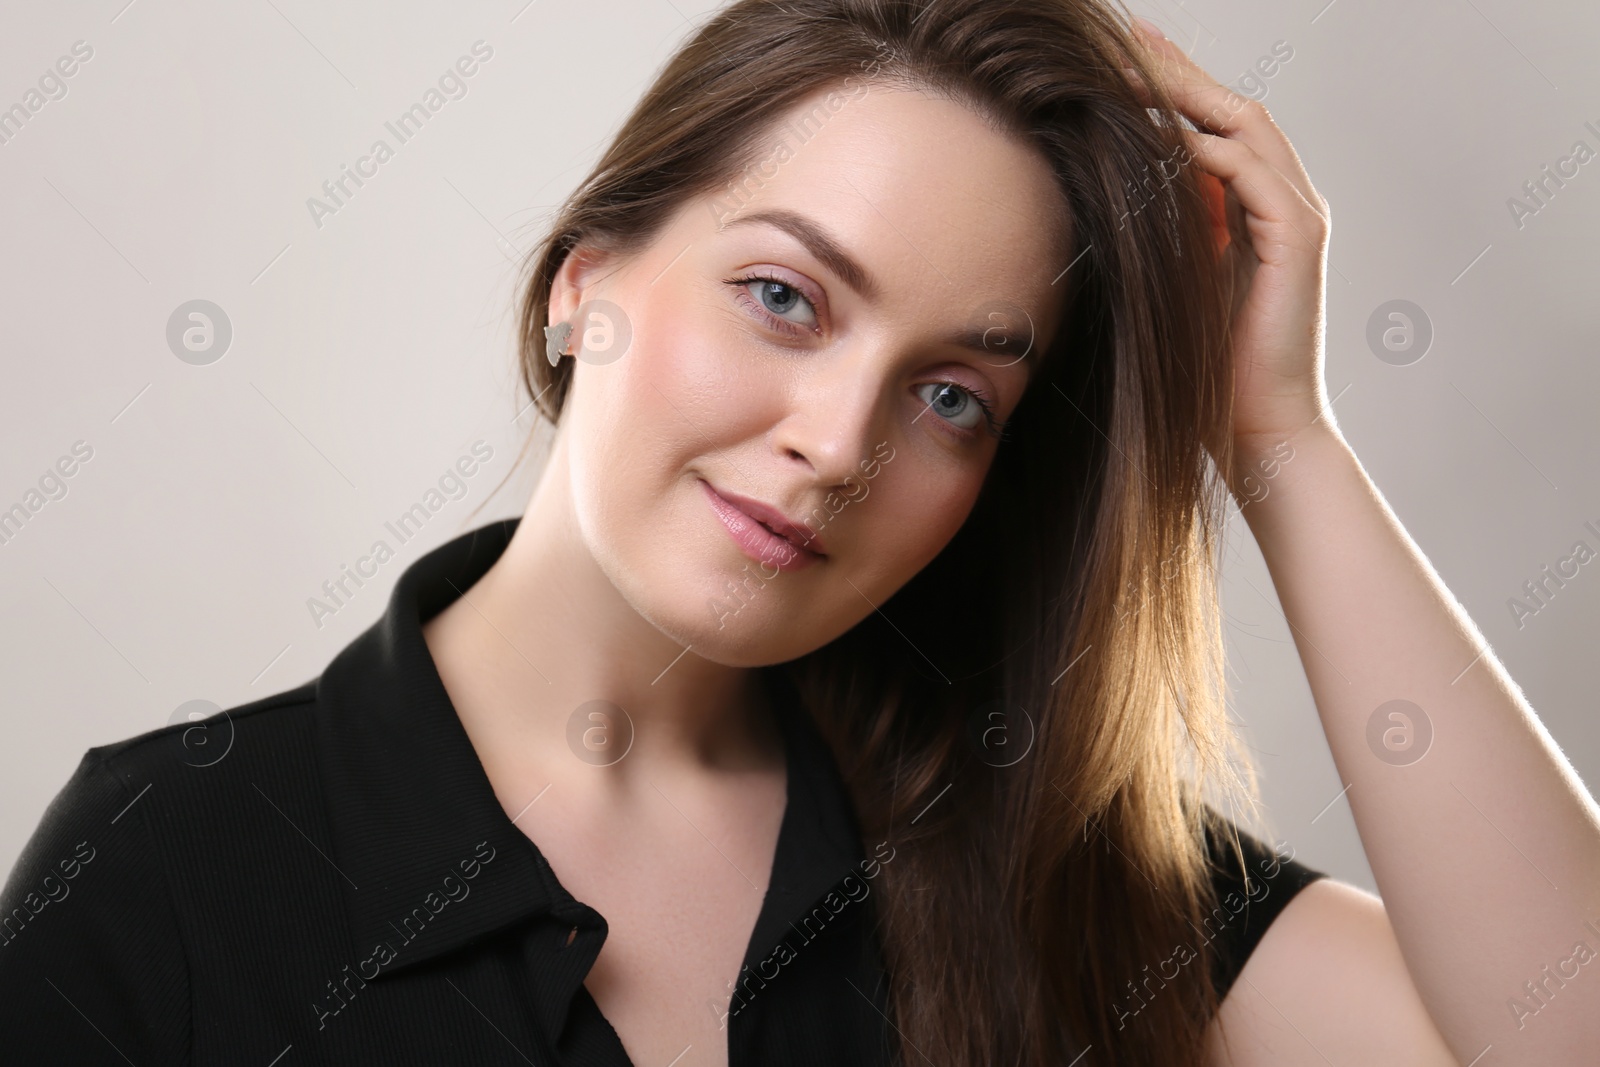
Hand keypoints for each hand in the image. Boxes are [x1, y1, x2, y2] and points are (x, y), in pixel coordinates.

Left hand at [1127, 18, 1331, 460]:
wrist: (1257, 430)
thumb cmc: (1205, 370)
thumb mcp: (1170, 284)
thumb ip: (1159, 235)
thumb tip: (1102, 197)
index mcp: (1255, 207)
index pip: (1213, 124)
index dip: (1170, 84)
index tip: (1117, 53)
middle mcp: (1284, 201)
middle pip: (1231, 107)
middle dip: (1178, 69)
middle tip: (1127, 34)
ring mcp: (1298, 216)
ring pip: (1245, 127)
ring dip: (1188, 95)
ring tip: (1131, 69)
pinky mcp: (1300, 240)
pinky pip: (1251, 173)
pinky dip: (1205, 150)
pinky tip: (1159, 137)